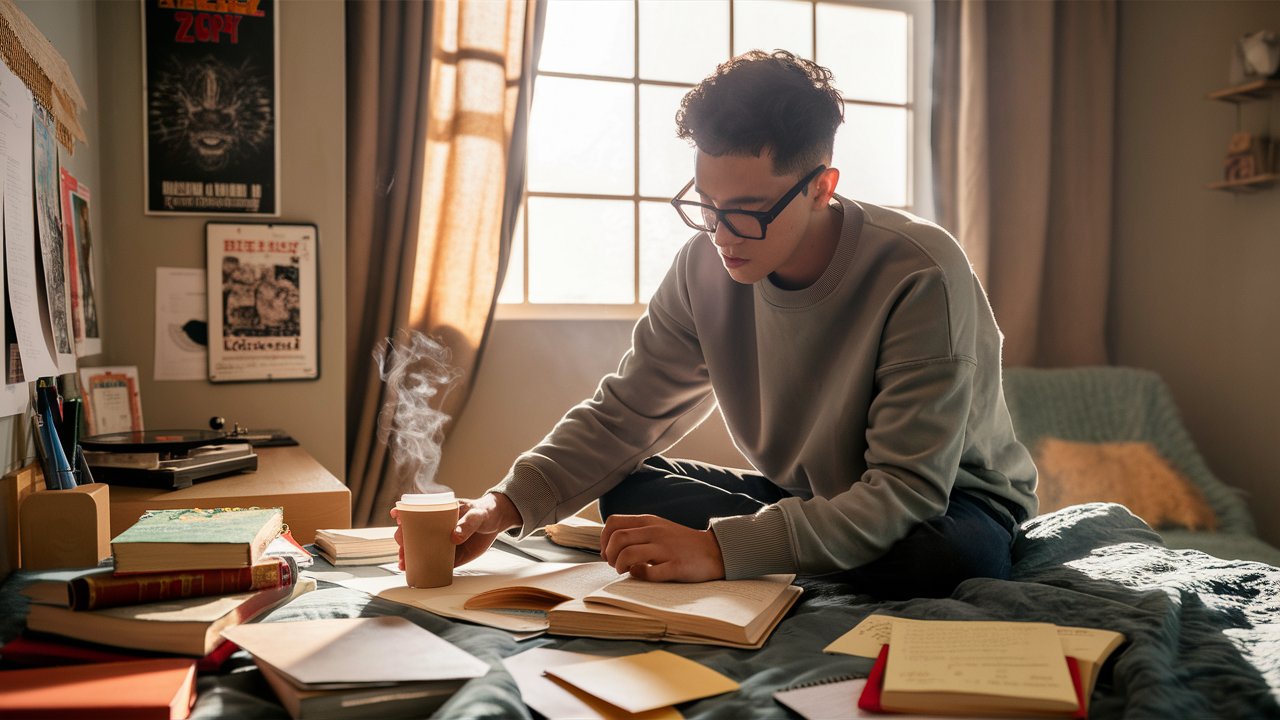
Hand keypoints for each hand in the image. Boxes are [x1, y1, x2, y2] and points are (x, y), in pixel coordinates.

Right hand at [391, 492, 522, 569]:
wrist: (496, 522)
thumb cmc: (483, 512)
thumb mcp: (476, 515)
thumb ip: (467, 524)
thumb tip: (453, 537)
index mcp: (439, 512)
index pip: (416, 512)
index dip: (404, 513)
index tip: (396, 516)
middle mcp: (436, 528)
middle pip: (414, 533)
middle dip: (403, 540)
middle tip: (402, 547)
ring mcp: (441, 542)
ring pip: (420, 549)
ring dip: (409, 556)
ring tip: (403, 564)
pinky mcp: (450, 555)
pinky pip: (435, 562)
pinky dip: (425, 567)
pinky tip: (415, 572)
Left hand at [600, 514, 725, 582]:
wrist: (714, 551)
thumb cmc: (681, 542)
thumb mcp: (658, 528)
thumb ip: (636, 532)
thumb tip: (610, 547)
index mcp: (648, 521)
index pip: (613, 523)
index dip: (604, 539)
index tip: (608, 552)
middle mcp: (655, 532)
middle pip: (617, 539)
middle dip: (609, 554)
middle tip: (615, 564)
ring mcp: (665, 549)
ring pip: (628, 554)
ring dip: (620, 566)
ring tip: (625, 571)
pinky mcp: (676, 566)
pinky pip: (650, 572)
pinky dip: (639, 575)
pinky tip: (642, 574)